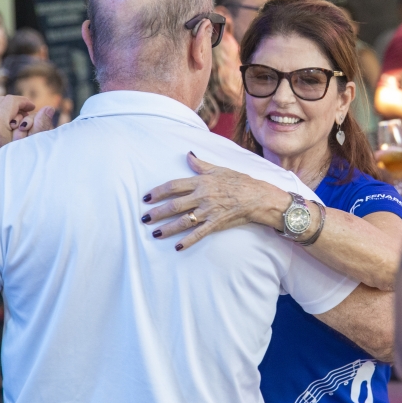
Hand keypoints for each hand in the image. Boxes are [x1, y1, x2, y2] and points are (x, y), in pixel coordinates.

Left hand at [0, 96, 54, 169]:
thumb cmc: (11, 164)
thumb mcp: (28, 146)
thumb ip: (40, 126)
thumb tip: (48, 108)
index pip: (10, 101)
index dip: (24, 102)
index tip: (33, 108)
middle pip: (2, 100)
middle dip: (16, 106)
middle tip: (27, 116)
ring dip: (8, 111)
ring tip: (18, 125)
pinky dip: (0, 116)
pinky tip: (8, 129)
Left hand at [143, 152, 290, 250]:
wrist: (257, 196)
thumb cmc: (239, 181)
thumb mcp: (219, 169)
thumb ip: (201, 165)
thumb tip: (188, 155)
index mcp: (201, 182)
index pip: (174, 186)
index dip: (158, 192)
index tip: (147, 197)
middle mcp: (202, 196)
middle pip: (175, 205)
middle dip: (158, 212)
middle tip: (144, 218)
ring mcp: (208, 211)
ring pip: (183, 221)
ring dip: (168, 228)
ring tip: (155, 233)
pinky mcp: (216, 223)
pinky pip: (199, 233)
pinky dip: (188, 241)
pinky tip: (178, 247)